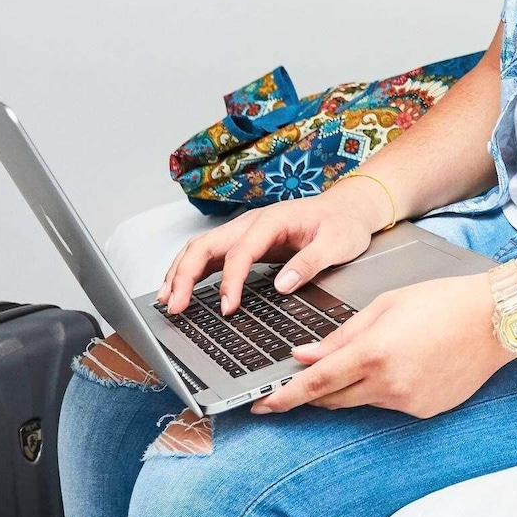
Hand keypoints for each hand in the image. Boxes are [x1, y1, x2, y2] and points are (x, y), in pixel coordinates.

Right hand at [159, 175, 393, 315]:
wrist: (349, 207)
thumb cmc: (344, 223)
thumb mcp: (337, 244)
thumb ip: (309, 263)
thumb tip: (282, 285)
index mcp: (272, 221)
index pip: (240, 252)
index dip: (230, 282)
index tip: (227, 308)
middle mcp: (252, 223)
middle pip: (206, 245)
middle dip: (185, 275)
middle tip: (175, 307)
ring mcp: (246, 231)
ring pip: (201, 248)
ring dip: (180, 272)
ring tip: (167, 300)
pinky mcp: (246, 242)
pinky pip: (211, 254)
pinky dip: (191, 270)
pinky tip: (181, 288)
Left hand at [254, 272, 509, 417]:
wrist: (496, 319)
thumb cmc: (444, 301)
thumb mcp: (386, 306)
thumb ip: (341, 335)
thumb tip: (303, 356)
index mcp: (374, 352)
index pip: (316, 382)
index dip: (284, 397)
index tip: (262, 405)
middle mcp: (389, 384)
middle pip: (333, 399)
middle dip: (312, 393)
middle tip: (294, 386)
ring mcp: (408, 402)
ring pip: (362, 401)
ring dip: (353, 386)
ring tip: (376, 355)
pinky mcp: (424, 410)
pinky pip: (390, 404)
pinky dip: (384, 389)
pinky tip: (406, 364)